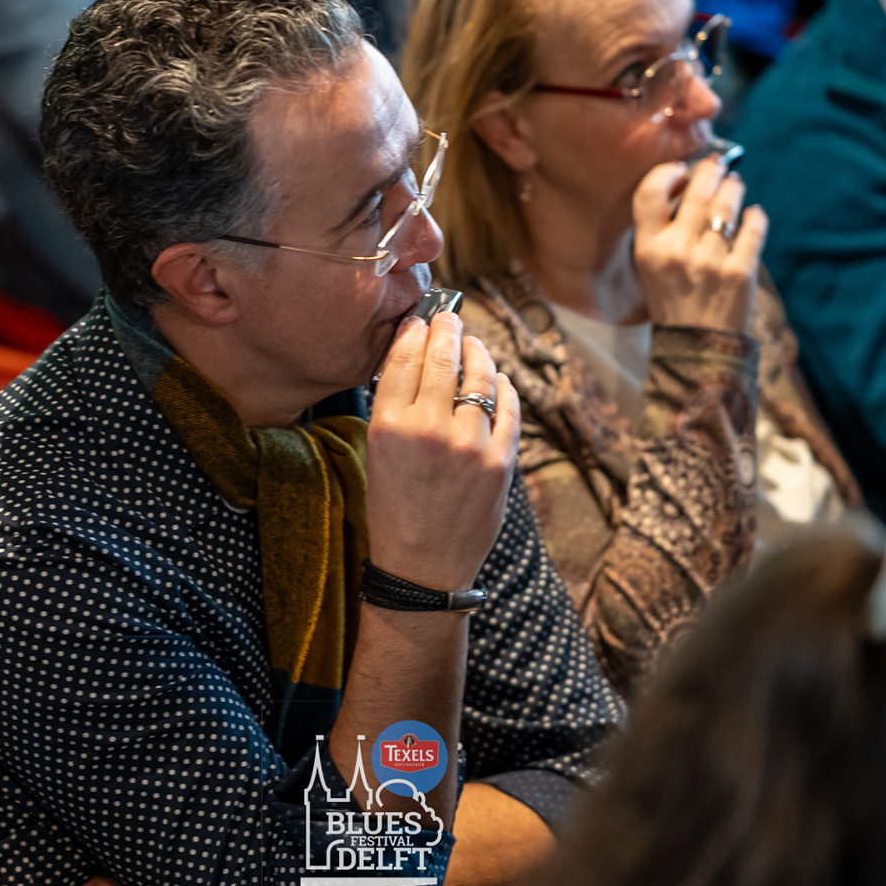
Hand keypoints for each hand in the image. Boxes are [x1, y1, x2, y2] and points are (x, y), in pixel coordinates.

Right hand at [366, 313, 520, 591]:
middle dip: (447, 329)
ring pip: (481, 376)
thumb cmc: (393, 511)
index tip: (420, 320)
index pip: (406, 357)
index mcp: (390, 426)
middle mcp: (430, 430)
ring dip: (478, 353)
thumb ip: (395, 405)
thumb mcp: (377, 452)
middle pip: (444, 357)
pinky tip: (497, 379)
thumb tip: (415, 356)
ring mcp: (470, 445)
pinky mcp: (501, 461)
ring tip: (473, 345)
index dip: (415, 330)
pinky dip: (503, 386)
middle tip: (448, 318)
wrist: (423, 568)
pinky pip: (507, 407)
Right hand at [631, 154, 767, 331]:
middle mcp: (677, 251)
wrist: (698, 347)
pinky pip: (752, 228)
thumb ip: (662, 231)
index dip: (667, 172)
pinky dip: (755, 216)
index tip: (681, 170)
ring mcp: (710, 261)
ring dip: (733, 188)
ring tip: (735, 185)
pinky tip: (753, 214)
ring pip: (727, 205)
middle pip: (697, 190)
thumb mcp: (651, 268)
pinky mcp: (740, 272)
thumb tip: (688, 185)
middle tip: (717, 165)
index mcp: (648, 249)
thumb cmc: (674, 302)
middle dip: (711, 170)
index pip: (650, 192)